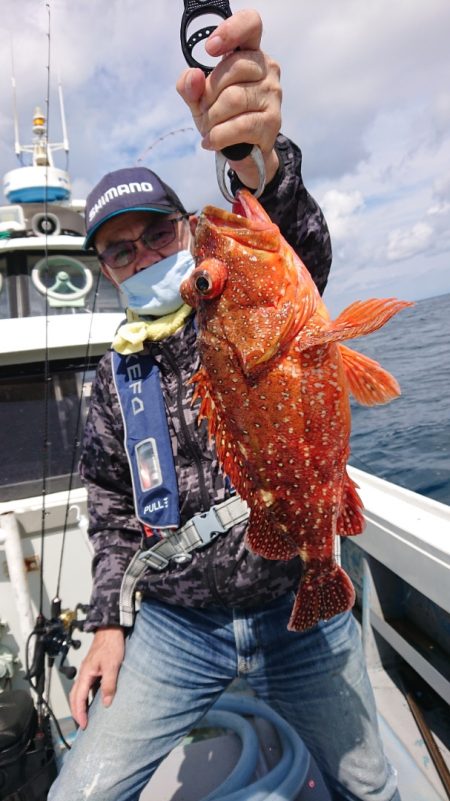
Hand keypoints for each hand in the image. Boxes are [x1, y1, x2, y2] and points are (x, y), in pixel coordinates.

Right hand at [69, 626, 124, 728]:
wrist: (111, 628)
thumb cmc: (111, 644)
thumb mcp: (112, 666)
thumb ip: (109, 685)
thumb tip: (106, 702)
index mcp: (86, 674)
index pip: (78, 698)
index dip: (80, 713)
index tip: (83, 724)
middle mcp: (84, 673)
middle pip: (75, 696)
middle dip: (77, 711)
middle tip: (82, 723)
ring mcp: (88, 670)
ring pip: (79, 691)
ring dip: (81, 704)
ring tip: (87, 715)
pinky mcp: (93, 668)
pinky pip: (87, 686)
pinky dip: (87, 695)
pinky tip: (95, 699)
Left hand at [177, 9, 281, 187]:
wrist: (244, 154)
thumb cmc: (222, 117)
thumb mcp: (199, 99)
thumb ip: (190, 86)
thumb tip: (193, 76)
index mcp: (250, 53)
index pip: (250, 24)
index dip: (231, 30)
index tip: (210, 49)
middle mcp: (267, 69)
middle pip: (233, 67)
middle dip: (209, 93)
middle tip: (204, 110)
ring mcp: (273, 95)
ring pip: (234, 98)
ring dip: (212, 118)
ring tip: (208, 128)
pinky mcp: (272, 122)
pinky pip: (240, 125)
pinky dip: (219, 136)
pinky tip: (212, 141)